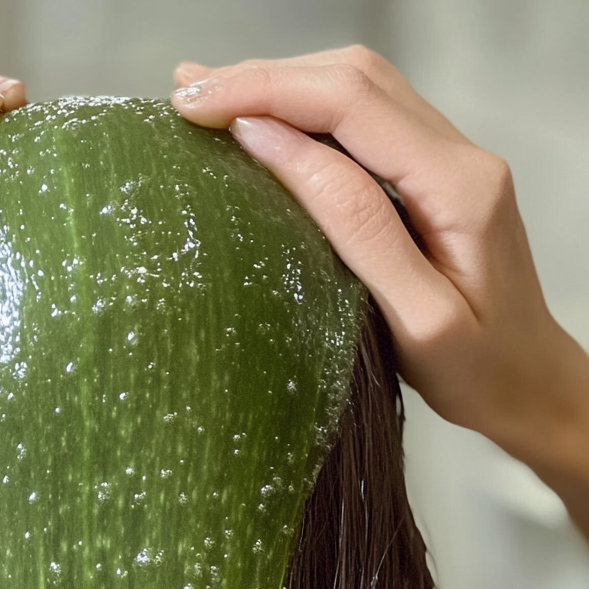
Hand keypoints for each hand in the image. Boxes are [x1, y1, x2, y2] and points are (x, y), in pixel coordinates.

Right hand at [170, 47, 588, 500]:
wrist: (530, 383)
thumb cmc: (478, 370)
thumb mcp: (415, 316)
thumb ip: (353, 225)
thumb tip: (275, 147)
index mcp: (458, 186)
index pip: (348, 108)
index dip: (265, 96)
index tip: (194, 109)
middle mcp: (459, 154)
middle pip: (351, 79)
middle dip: (261, 78)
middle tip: (185, 94)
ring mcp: (448, 158)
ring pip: (355, 88)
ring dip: (277, 83)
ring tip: (207, 92)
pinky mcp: (431, 174)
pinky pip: (361, 119)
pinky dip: (301, 107)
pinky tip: (259, 115)